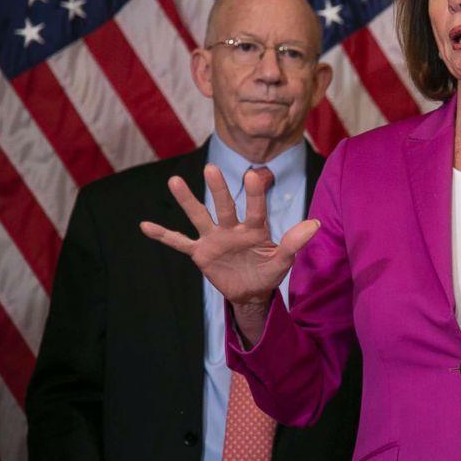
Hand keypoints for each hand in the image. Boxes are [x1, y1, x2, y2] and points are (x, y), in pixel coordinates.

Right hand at [140, 164, 318, 307]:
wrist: (251, 292)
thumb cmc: (269, 273)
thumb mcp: (283, 261)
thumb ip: (294, 243)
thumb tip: (315, 224)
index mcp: (255, 229)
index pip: (256, 209)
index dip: (255, 193)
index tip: (254, 174)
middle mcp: (232, 228)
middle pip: (225, 206)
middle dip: (219, 189)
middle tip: (211, 168)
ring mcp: (215, 239)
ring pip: (200, 216)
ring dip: (187, 200)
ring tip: (174, 180)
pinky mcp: (201, 253)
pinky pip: (180, 242)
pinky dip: (163, 235)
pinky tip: (145, 225)